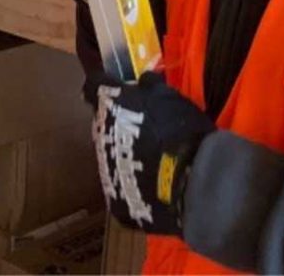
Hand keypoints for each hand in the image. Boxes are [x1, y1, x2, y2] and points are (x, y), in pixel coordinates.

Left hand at [91, 72, 213, 234]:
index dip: (100, 87)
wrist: (191, 179)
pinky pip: (120, 187)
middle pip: (102, 125)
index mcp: (110, 106)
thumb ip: (150, 86)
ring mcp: (106, 171)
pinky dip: (132, 184)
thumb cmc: (180, 129)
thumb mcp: (168, 95)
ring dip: (123, 155)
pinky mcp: (116, 201)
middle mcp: (101, 137)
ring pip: (109, 156)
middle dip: (116, 125)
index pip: (92, 87)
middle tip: (140, 130)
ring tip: (150, 161)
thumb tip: (142, 81)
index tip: (110, 90)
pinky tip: (152, 186)